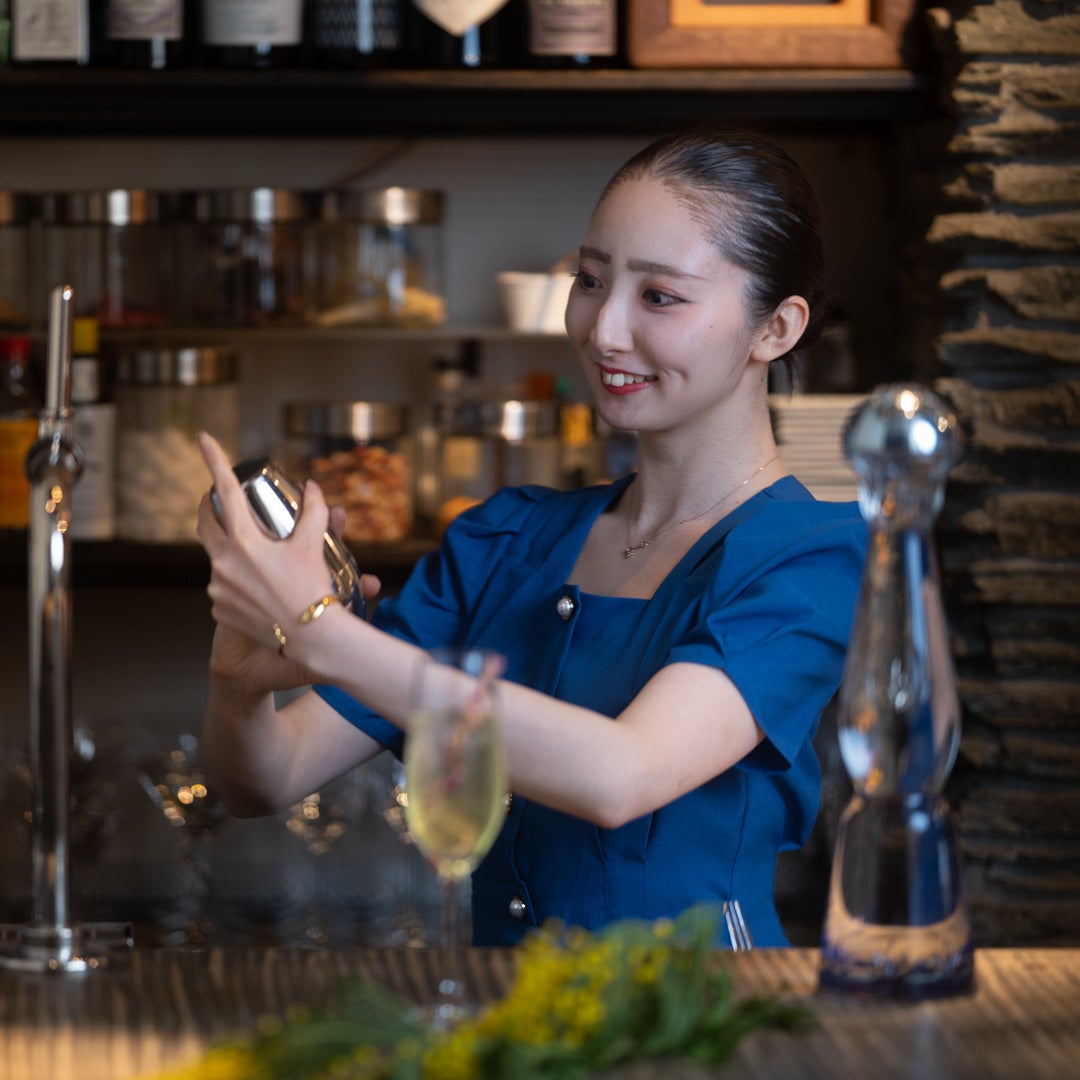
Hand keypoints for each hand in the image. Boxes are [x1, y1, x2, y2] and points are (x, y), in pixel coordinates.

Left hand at [196, 432, 336, 658]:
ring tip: (256, 555)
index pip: (226, 492)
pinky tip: (259, 587)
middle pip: (206, 523)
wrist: (312, 637)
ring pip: (218, 557)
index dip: (214, 461)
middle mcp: (224, 563)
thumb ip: (313, 513)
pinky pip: (223, 586)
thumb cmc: (313, 592)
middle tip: (215, 498)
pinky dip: (237, 580)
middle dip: (208, 506)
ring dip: (231, 549)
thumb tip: (313, 489)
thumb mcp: (314, 546)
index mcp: (244, 542)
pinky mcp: (220, 609)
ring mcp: (218, 588)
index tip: (203, 439)